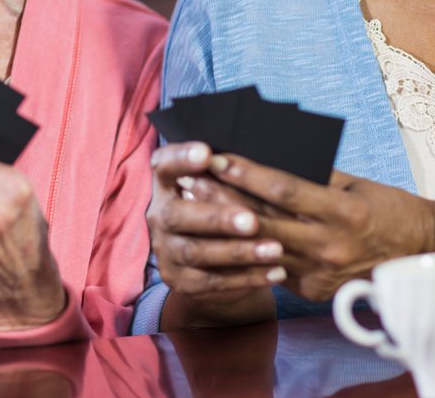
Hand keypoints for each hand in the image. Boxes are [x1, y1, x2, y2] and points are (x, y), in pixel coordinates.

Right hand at [146, 142, 284, 328]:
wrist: (209, 258)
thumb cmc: (223, 204)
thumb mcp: (221, 184)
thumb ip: (226, 172)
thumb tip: (250, 157)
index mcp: (166, 183)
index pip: (165, 165)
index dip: (182, 158)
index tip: (207, 153)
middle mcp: (159, 215)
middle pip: (178, 216)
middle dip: (217, 218)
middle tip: (253, 221)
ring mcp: (165, 250)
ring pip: (197, 252)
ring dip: (238, 252)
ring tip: (276, 250)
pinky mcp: (179, 280)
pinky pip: (212, 282)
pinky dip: (246, 278)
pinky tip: (276, 272)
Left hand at [210, 155, 434, 302]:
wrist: (417, 255)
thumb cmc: (386, 209)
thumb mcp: (354, 185)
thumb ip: (313, 176)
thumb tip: (267, 156)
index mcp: (343, 213)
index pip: (283, 190)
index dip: (247, 173)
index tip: (218, 157)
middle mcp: (329, 246)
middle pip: (264, 221)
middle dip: (224, 199)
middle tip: (191, 180)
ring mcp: (319, 273)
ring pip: (261, 247)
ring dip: (226, 227)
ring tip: (196, 205)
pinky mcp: (312, 291)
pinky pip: (273, 268)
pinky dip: (246, 251)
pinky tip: (220, 238)